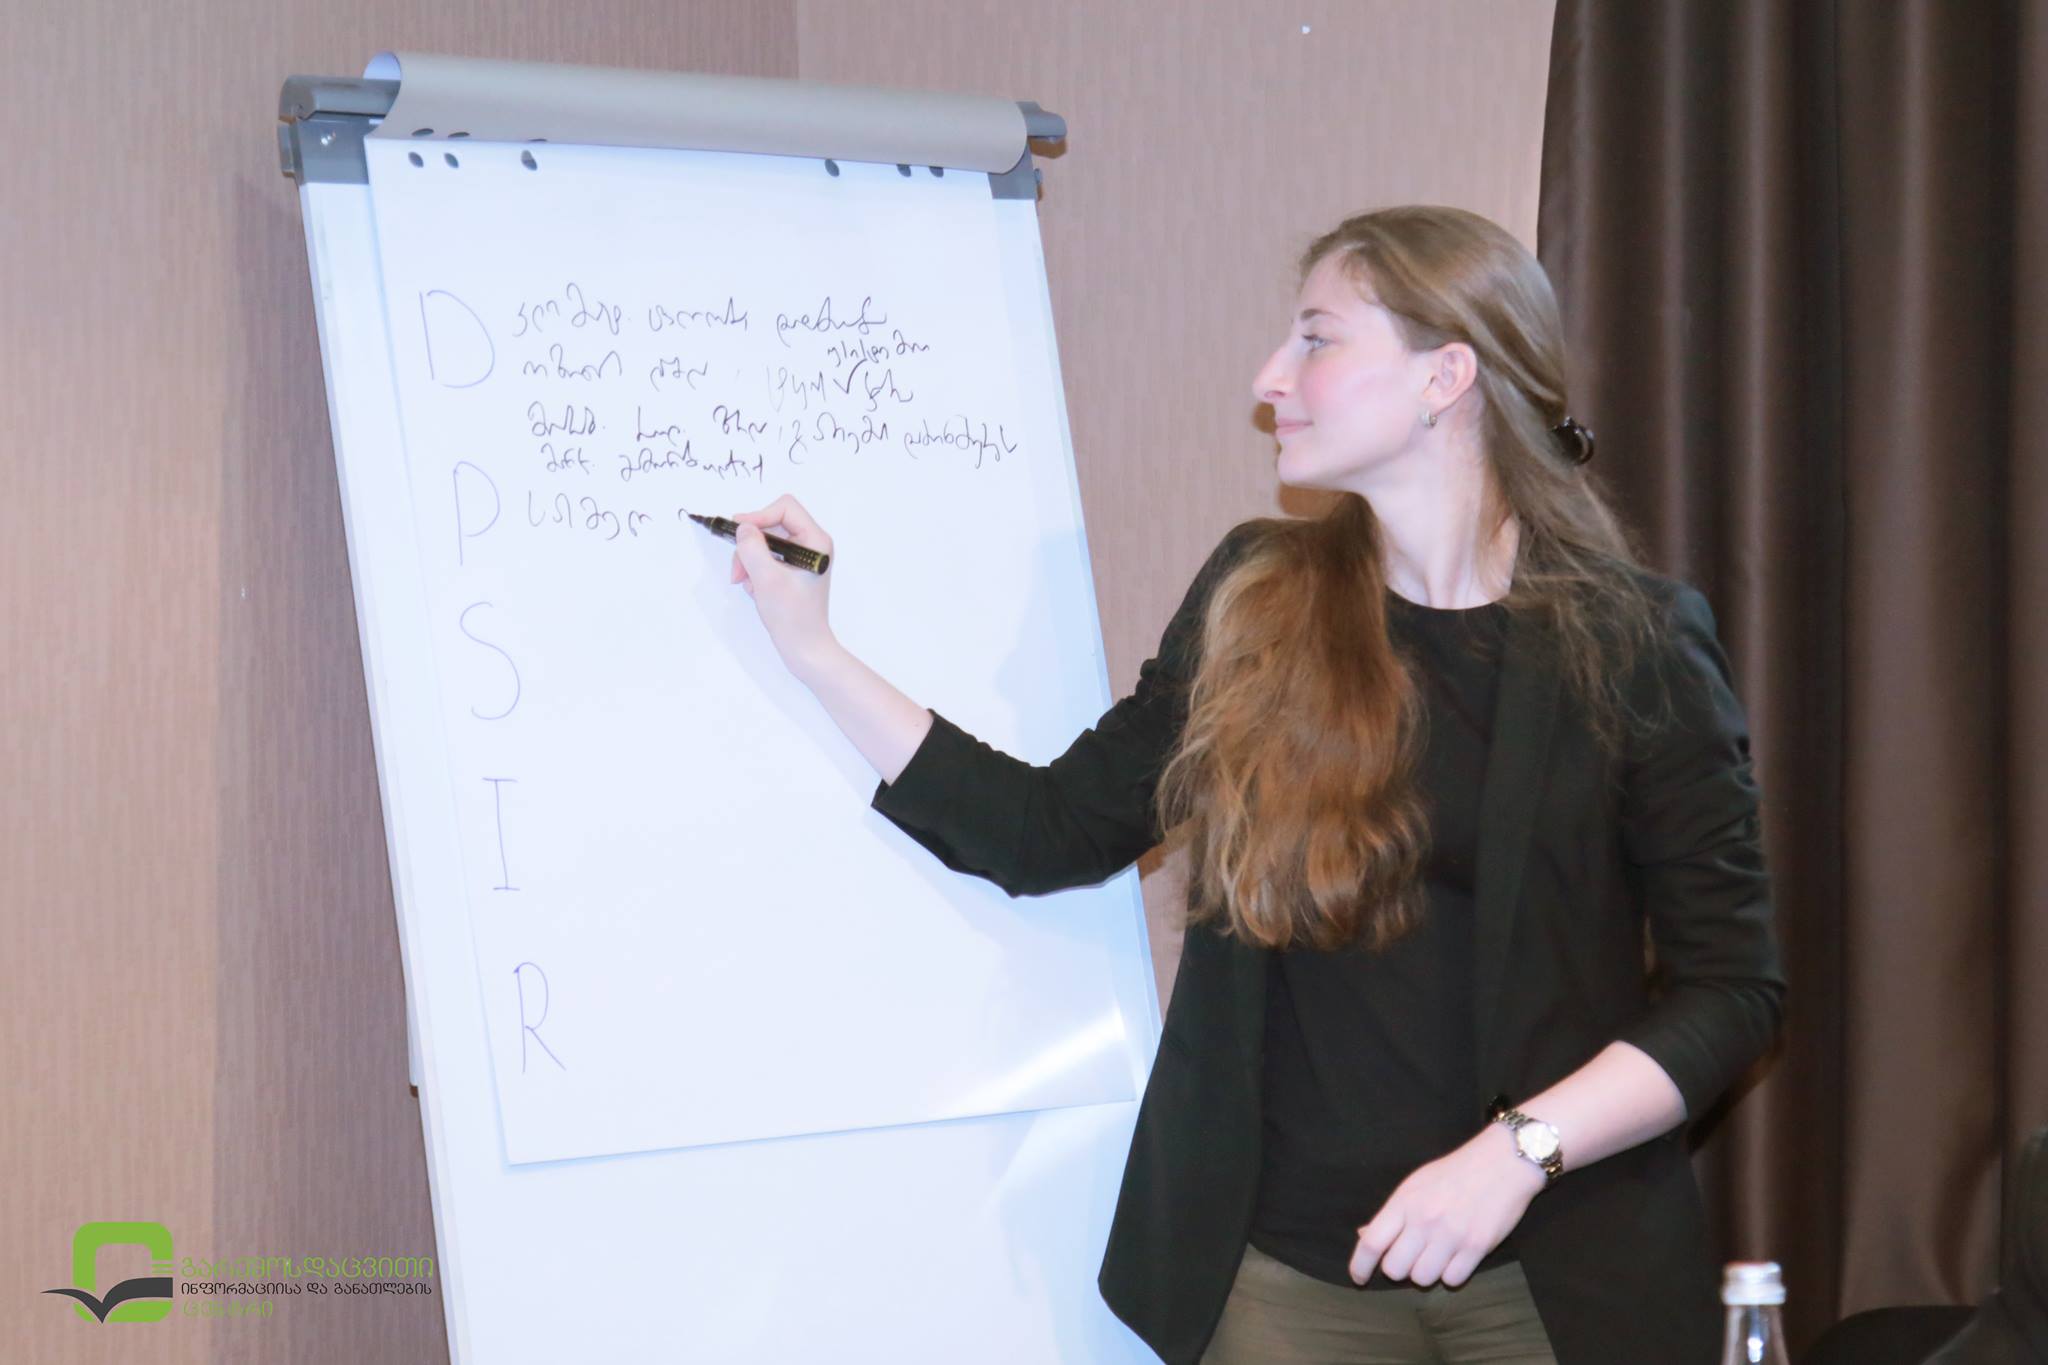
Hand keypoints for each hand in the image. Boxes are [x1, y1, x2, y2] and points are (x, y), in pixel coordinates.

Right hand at [728, 495, 837, 675]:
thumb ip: (752, 548)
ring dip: (749, 561)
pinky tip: (756, 591)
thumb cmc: (792, 616)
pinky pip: (766, 559)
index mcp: (816, 541)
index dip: (759, 515)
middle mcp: (811, 545)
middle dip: (750, 546)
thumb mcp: (767, 579)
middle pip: (771, 526)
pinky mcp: (791, 571)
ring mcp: (801, 558)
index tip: (739, 532)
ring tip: (746, 584)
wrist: (804, 648)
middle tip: (738, 571)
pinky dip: (755, 572)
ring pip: (765, 543)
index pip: (785, 508)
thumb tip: (743, 527)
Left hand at [1348, 1126, 1545, 1288]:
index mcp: (1404, 1202)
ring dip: (1426, 1272)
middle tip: (1410, 1257)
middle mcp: (1424, 1220)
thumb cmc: (1455, 1172)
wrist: (1502, 1163)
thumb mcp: (1415, 1184)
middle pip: (1394, 1269)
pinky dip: (1451, 1274)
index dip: (1359, 1266)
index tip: (1358, 1277)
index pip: (1371, 1243)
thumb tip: (1364, 1235)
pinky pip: (1452, 1280)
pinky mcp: (1477, 1247)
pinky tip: (1456, 1258)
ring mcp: (1451, 1235)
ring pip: (1422, 1279)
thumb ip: (1392, 1213)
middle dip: (1399, 1268)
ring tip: (1436, 1255)